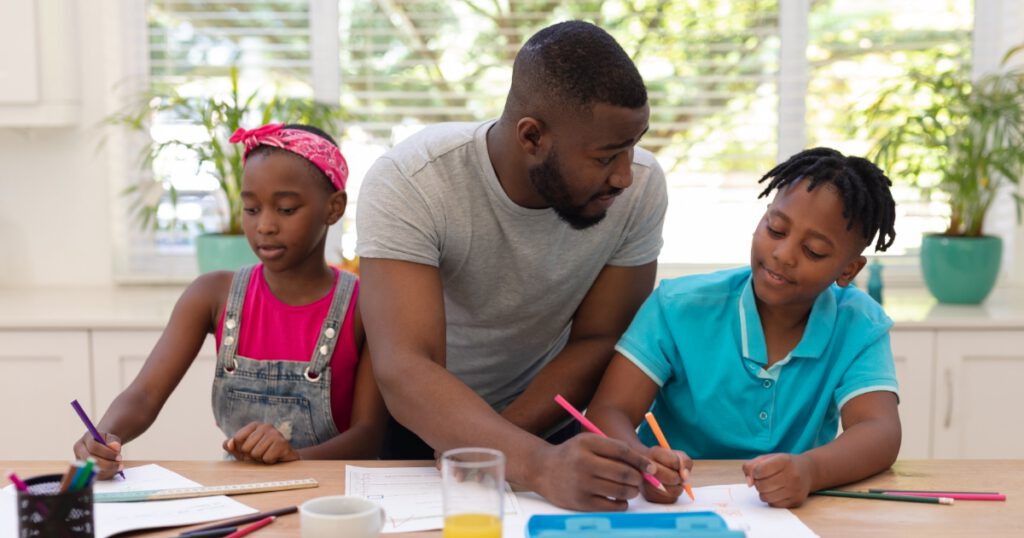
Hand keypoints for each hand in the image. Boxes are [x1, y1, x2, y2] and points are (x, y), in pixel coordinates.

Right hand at [73, 432, 122, 479]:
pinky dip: (105, 474)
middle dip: (107, 463)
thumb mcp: (112, 437)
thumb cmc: (107, 440)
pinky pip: (94, 475)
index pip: (93, 447)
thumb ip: (113, 441)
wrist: (102, 443)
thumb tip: (115, 447)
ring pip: (92, 469)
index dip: (107, 453)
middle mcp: (79, 450)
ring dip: (107, 470)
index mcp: (86, 439)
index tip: (119, 457)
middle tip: (119, 464)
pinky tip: (113, 470)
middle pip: (90, 459)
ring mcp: (80, 461)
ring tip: (118, 467)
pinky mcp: (84, 469)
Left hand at [223, 422, 299, 463]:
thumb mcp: (242, 450)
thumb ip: (231, 446)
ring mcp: (275, 433)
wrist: (284, 459)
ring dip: (260, 458)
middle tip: (261, 453)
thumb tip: (229, 444)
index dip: (241, 448)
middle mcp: (266, 426)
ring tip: (268, 454)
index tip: (250, 448)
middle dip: (251, 455)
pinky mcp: (282, 443)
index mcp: (255, 425)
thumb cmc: (261, 453)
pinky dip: (269, 461)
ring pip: (256, 453)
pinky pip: (266, 458)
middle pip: (246, 447)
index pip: (238, 438)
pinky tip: (275, 457)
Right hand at [531, 433, 655, 511]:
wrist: (542, 469)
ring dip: (632, 492)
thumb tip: (645, 465)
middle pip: (623, 473)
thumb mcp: (588, 442)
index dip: (640, 461)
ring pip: (619, 491)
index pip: (622, 451)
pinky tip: (620, 499)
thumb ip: (613, 449)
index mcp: (587, 443)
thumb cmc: (572, 454)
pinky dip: (621, 504)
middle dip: (638, 478)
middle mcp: (583, 462)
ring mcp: (581, 484)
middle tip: (639, 479)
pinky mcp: (580, 502)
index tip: (651, 467)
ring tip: (631, 489)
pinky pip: (611, 506)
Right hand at [642, 446, 692, 503]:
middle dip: (679, 478)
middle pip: (672, 478)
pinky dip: (672, 495)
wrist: (644, 467)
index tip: (676, 465)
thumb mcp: (676, 455)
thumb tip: (685, 477)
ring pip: (672, 491)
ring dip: (677, 488)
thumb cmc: (664, 460)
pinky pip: (669, 499)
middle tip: (676, 476)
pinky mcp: (648, 496)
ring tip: (671, 482)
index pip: (675, 462)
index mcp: (654, 453)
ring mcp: (645, 483)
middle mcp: (647, 467)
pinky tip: (667, 489)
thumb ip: (685, 462)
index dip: (680, 465)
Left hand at [742, 453, 814, 507]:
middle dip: (758, 483)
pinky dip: (771, 499)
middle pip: (761, 485)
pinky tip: (777, 492)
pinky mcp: (796, 501)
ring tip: (769, 486)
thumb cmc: (783, 464)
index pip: (759, 470)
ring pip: (766, 497)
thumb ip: (752, 466)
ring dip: (763, 492)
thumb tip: (749, 483)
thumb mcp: (767, 458)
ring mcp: (795, 490)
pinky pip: (773, 504)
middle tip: (764, 479)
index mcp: (784, 461)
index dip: (755, 472)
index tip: (759, 471)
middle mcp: (792, 475)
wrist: (808, 471)